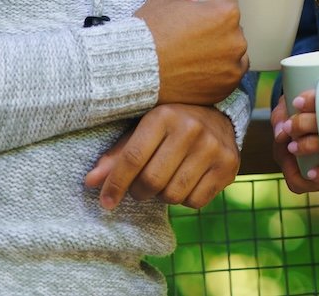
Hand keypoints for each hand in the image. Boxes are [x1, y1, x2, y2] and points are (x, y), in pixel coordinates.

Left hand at [85, 104, 238, 209]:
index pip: (133, 158)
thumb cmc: (170, 125)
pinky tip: (187, 181)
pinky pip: (196, 201)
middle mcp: (191, 129)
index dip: (115, 184)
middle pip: (152, 181)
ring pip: (173, 195)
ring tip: (166, 180)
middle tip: (141, 187)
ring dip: (163, 195)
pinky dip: (186, 199)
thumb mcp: (142, 129)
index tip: (106, 202)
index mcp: (164, 115)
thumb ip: (118, 155)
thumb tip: (90, 182)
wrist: (219, 116)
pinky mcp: (229, 165)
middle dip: (140, 191)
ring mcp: (213, 147)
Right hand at [135, 0, 247, 104]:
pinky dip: (218, 70)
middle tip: (189, 33)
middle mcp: (236, 39)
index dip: (208, 0)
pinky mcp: (226, 87)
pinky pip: (229, 73)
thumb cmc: (149, 32)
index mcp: (225, 13)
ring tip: (192, 54)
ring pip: (232, 50)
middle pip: (230, 26)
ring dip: (219, 49)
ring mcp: (233, 66)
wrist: (135, 70)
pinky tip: (197, 69)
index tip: (196, 8)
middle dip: (214, 26)